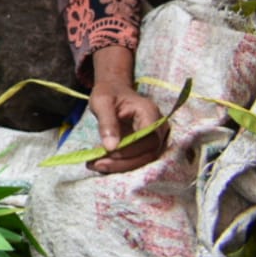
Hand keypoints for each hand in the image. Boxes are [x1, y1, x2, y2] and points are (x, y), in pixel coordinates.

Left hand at [86, 46, 168, 173]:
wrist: (115, 90)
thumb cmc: (109, 93)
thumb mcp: (102, 101)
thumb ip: (107, 122)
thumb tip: (110, 147)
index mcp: (150, 112)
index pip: (148, 137)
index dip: (130, 149)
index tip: (107, 151)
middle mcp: (159, 127)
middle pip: (149, 153)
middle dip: (123, 162)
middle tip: (97, 164)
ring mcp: (157, 138)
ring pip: (145, 160)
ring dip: (121, 166)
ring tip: (96, 165)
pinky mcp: (148, 146)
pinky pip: (139, 159)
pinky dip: (121, 164)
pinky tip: (102, 164)